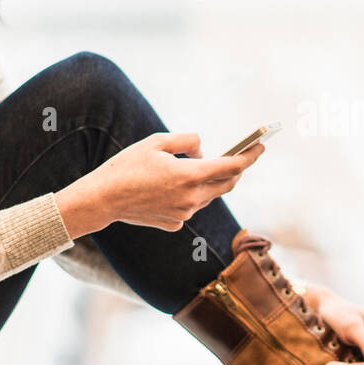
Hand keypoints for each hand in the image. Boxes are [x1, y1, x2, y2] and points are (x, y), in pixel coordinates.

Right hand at [77, 131, 263, 232]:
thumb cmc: (127, 166)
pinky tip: (173, 186)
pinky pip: (191, 205)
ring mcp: (184, 214)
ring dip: (210, 180)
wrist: (102, 199)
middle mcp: (191, 198)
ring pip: (209, 195)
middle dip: (237, 169)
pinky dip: (190, 194)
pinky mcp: (175, 223)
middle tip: (242, 155)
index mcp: (189, 175)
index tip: (261, 146)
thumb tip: (203, 151)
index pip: (231, 166)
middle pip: (227, 184)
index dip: (249, 156)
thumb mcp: (157, 141)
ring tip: (200, 165)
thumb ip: (187, 141)